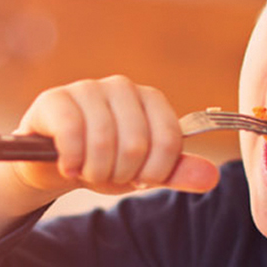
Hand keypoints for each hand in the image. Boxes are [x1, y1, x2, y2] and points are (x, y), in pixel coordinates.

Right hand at [0, 76, 218, 245]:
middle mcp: (122, 87)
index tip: (140, 179)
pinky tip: (68, 165)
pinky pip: (73, 134)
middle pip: (137, 144)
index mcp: (151, 100)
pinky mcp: (55, 100)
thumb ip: (177, 173)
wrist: (54, 164)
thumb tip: (212, 177)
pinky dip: (72, 161)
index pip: (169, 140)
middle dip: (122, 174)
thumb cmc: (105, 163)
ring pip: (105, 141)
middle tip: (107, 175)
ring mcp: (87, 89)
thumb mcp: (143, 172)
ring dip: (95, 171)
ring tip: (87, 170)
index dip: (155, 171)